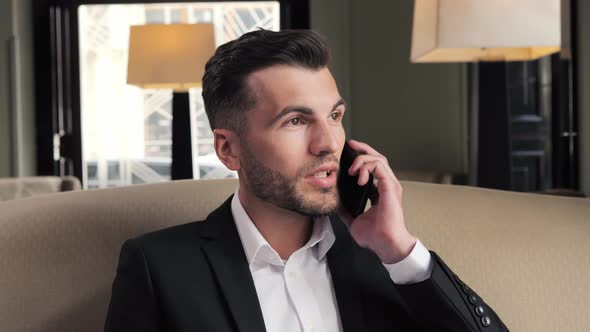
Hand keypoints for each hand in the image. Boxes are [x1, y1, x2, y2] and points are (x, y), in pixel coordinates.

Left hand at [337, 140, 416, 263]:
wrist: (385, 244)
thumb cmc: (375, 236)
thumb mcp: (354, 220)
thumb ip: (346, 210)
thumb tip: (335, 202)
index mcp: (381, 192)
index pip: (373, 168)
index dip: (361, 159)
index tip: (348, 154)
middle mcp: (387, 186)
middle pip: (378, 158)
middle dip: (363, 149)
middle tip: (351, 145)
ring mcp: (390, 185)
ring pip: (379, 159)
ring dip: (362, 160)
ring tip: (351, 170)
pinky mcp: (390, 187)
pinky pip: (379, 167)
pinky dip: (367, 167)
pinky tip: (357, 177)